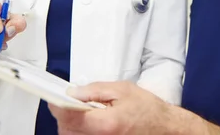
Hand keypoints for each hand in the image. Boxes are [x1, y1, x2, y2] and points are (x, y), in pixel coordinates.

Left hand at [48, 81, 170, 134]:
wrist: (164, 128)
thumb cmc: (147, 109)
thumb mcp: (122, 89)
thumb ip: (94, 90)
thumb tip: (72, 92)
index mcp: (106, 124)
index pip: (70, 118)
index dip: (59, 106)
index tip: (56, 98)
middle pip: (66, 131)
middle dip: (65, 116)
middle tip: (72, 104)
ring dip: (71, 125)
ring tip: (85, 114)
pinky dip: (79, 131)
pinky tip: (89, 123)